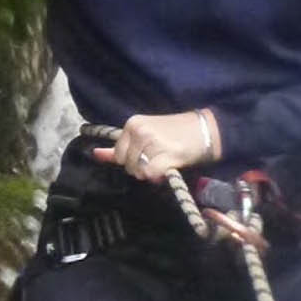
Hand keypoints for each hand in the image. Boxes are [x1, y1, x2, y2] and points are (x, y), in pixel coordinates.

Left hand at [93, 109, 220, 184]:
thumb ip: (118, 145)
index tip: (146, 155)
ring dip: (149, 173)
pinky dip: (157, 176)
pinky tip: (167, 167)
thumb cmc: (174, 133)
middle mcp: (139, 130)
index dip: (130, 161)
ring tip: (164, 160)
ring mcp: (151, 141)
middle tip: (157, 158)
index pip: (117, 154)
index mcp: (132, 124)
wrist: (204, 130)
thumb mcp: (144, 134)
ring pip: (138, 171)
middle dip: (139, 168)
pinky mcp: (164, 153)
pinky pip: (150, 174)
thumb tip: (95, 154)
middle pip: (126, 165)